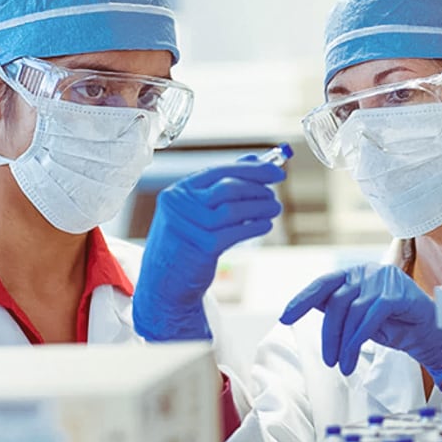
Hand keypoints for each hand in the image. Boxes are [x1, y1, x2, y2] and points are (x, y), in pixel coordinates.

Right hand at [133, 157, 285, 340]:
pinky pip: (235, 232)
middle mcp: (179, 205)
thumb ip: (221, 184)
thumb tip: (252, 159)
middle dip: (257, 189)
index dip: (252, 169)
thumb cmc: (184, 243)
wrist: (165, 282)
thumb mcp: (196, 211)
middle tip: (274, 195)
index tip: (276, 171)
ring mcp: (189, 226)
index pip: (220, 171)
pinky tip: (265, 225)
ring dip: (260, 207)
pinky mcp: (201, 247)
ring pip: (233, 210)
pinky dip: (254, 226)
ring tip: (274, 209)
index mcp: (178, 191)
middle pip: (227, 188)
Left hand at [279, 263, 441, 386]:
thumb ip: (338, 310)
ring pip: (351, 311)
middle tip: (329, 359)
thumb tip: (309, 308)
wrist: (432, 334)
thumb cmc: (396, 325)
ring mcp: (384, 279)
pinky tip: (353, 357)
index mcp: (356, 274)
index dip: (302, 299)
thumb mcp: (360, 318)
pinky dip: (357, 340)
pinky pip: (370, 317)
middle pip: (336, 302)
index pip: (323, 283)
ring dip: (343, 343)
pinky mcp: (397, 293)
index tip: (285, 317)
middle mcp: (368, 272)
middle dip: (329, 334)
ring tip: (343, 365)